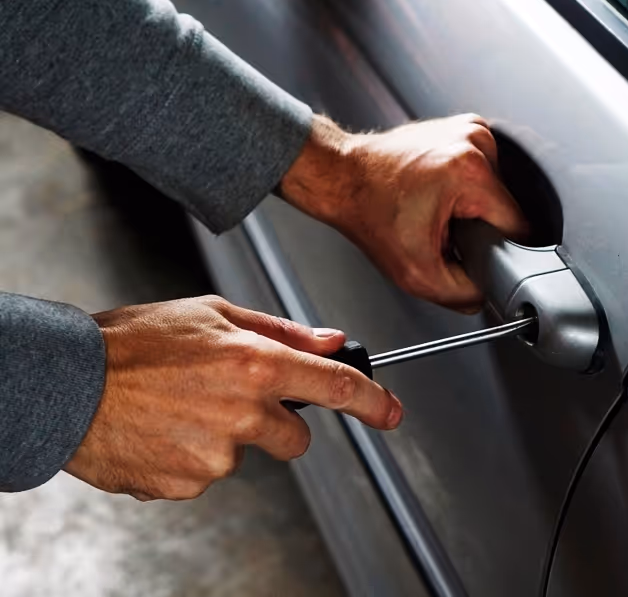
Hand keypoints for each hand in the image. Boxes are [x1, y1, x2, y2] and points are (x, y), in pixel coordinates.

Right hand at [64, 296, 401, 500]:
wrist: (66, 385)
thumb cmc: (133, 342)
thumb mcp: (211, 313)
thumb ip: (280, 330)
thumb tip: (330, 340)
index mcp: (254, 364)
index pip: (335, 387)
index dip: (372, 401)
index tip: (390, 412)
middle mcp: (243, 413)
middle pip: (295, 438)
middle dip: (277, 423)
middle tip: (230, 398)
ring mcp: (216, 456)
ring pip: (245, 455)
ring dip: (225, 437)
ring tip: (181, 408)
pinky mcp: (188, 485)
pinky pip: (208, 474)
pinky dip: (192, 456)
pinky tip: (164, 430)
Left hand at [280, 114, 527, 311]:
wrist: (343, 178)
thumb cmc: (369, 213)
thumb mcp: (418, 274)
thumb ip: (463, 294)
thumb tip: (487, 294)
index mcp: (470, 171)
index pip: (518, 226)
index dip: (497, 249)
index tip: (471, 251)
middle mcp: (475, 141)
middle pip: (505, 208)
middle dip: (480, 227)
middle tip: (442, 231)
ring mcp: (470, 129)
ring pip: (495, 191)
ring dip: (472, 208)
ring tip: (436, 210)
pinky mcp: (463, 128)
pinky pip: (482, 173)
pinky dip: (465, 189)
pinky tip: (438, 194)